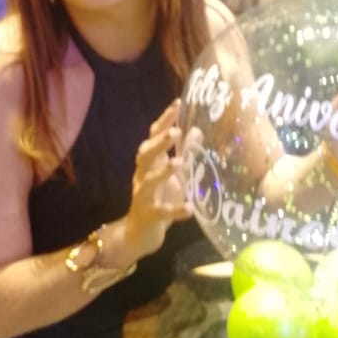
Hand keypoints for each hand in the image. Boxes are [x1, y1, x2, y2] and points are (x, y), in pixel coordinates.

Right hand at [124, 100, 191, 257]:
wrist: (139, 233)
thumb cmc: (160, 198)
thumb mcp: (173, 175)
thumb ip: (183, 153)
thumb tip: (197, 130)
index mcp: (149, 162)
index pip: (153, 136)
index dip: (164, 120)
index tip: (177, 104)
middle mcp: (142, 175)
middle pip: (145, 154)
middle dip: (158, 143)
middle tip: (174, 132)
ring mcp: (143, 196)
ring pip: (149, 181)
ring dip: (163, 171)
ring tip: (178, 163)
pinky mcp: (148, 215)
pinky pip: (161, 212)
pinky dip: (176, 210)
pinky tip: (190, 208)